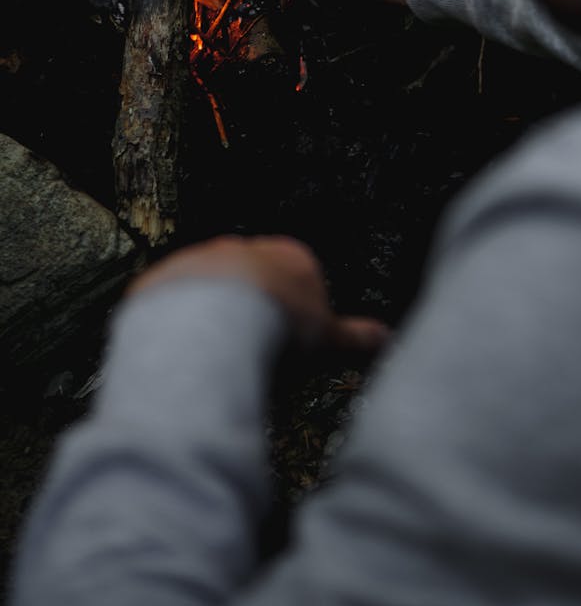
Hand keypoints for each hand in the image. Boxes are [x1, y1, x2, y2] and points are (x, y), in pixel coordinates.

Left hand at [128, 234, 389, 349]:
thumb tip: (388, 337)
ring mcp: (204, 259)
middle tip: (254, 348)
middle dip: (253, 307)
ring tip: (216, 355)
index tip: (289, 341)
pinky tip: (183, 351)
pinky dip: (177, 322)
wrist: (218, 311)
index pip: (297, 279)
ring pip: (211, 287)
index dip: (295, 312)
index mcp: (290, 256)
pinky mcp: (168, 277)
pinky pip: (173, 300)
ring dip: (213, 313)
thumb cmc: (281, 324)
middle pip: (254, 278)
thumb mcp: (325, 335)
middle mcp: (245, 249)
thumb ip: (354, 336)